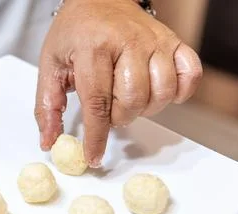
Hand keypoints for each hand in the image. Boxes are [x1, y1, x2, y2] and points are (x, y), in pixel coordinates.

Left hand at [34, 0, 202, 166]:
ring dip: (145, 108)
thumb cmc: (73, 33)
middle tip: (108, 111)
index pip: (98, 103)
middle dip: (118, 118)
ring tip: (128, 100)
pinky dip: (179, 92)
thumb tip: (48, 142)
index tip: (94, 156)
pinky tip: (158, 92)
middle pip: (133, 101)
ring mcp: (155, 41)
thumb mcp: (50, 66)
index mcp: (93, 48)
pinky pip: (190, 75)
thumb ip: (47, 107)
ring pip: (162, 93)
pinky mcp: (173, 41)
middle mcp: (128, 42)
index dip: (97, 136)